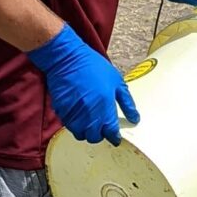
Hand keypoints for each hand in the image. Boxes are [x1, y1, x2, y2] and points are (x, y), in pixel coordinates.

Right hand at [26, 23, 138, 144]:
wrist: (67, 59)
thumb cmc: (92, 67)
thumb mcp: (116, 81)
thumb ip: (127, 102)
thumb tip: (135, 118)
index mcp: (105, 108)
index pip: (111, 133)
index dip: (114, 137)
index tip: (115, 137)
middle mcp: (89, 116)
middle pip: (95, 137)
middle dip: (99, 134)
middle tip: (102, 126)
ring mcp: (74, 115)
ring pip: (81, 134)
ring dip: (86, 131)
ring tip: (90, 120)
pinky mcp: (62, 112)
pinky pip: (69, 126)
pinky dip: (75, 124)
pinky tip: (79, 113)